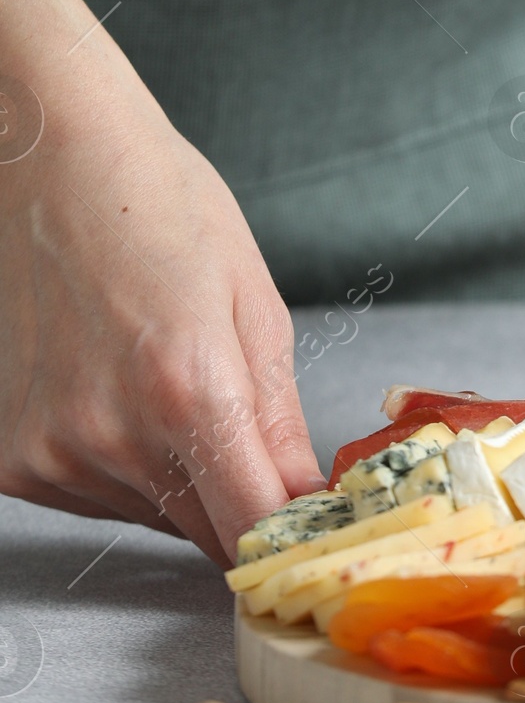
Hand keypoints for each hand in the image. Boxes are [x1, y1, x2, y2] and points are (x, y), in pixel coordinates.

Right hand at [0, 0, 322, 562]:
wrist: (47, 152)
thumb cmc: (157, 201)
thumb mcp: (251, 302)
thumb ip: (279, 421)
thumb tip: (309, 504)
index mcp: (188, 392)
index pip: (253, 533)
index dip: (292, 550)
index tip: (315, 545)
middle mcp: (108, 437)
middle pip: (201, 531)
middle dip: (236, 499)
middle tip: (240, 429)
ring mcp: (46, 452)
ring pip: (144, 513)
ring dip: (170, 476)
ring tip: (159, 376)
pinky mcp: (6, 457)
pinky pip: (86, 492)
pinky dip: (112, 462)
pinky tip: (110, 386)